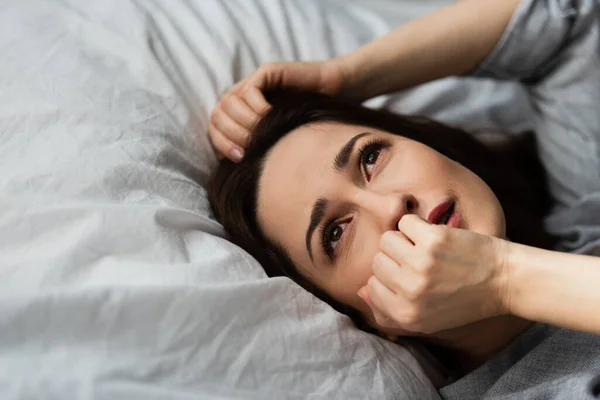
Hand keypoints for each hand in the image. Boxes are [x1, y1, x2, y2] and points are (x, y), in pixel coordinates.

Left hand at [209, 60, 347, 161]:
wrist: (336, 97)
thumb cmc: (309, 125)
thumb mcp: (278, 142)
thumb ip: (258, 151)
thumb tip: (238, 174)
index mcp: (238, 115)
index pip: (213, 128)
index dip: (221, 144)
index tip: (239, 159)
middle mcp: (241, 98)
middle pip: (216, 115)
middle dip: (231, 136)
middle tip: (249, 150)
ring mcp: (252, 83)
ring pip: (228, 103)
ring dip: (244, 124)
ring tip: (263, 135)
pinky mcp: (266, 73)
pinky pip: (249, 91)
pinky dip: (257, 108)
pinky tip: (272, 117)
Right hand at [358, 214, 509, 333]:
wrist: (506, 281)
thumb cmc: (465, 301)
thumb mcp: (426, 320)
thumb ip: (389, 312)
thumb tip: (361, 290)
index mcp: (406, 315)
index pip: (371, 287)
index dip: (388, 279)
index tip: (409, 278)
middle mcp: (410, 291)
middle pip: (377, 262)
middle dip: (395, 260)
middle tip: (422, 264)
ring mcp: (420, 264)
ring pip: (387, 240)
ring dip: (404, 240)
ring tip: (425, 248)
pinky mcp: (433, 240)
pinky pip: (405, 222)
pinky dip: (417, 225)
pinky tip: (434, 236)